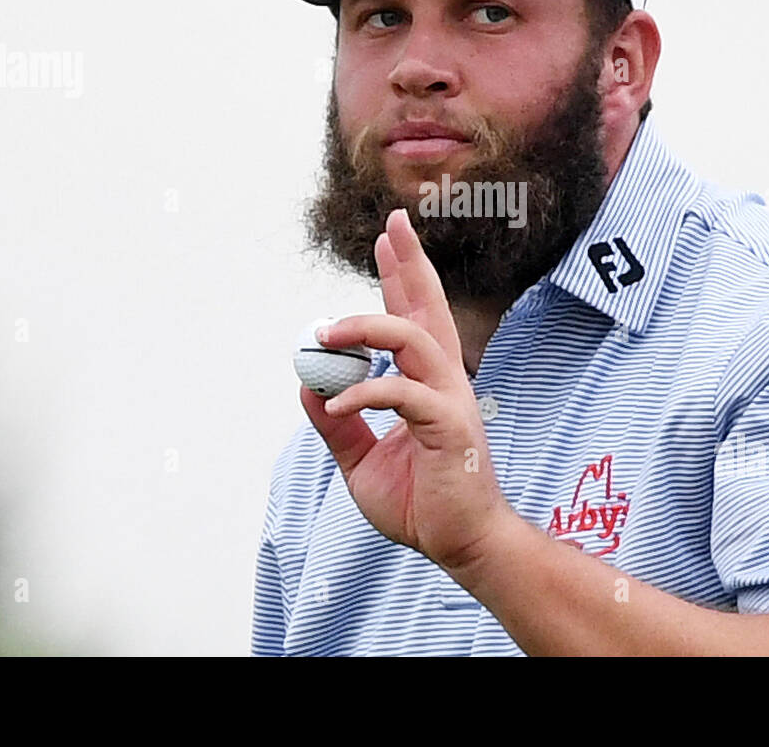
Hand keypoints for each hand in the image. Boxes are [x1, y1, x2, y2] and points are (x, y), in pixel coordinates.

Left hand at [300, 207, 514, 574]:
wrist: (460, 544)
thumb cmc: (421, 504)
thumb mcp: (362, 461)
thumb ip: (338, 423)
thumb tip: (308, 386)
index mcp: (428, 383)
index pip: (414, 317)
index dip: (402, 276)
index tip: (388, 238)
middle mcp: (445, 381)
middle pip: (427, 308)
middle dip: (410, 264)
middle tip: (392, 225)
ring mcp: (451, 399)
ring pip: (413, 339)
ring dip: (367, 328)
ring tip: (326, 332)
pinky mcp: (450, 426)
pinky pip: (403, 394)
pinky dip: (364, 393)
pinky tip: (335, 403)